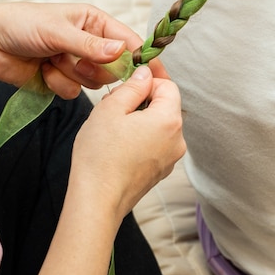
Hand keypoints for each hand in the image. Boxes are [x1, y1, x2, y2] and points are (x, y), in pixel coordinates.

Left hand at [0, 3, 167, 95]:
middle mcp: (90, 43)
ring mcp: (76, 63)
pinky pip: (73, 92)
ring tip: (51, 60)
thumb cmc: (21, 24)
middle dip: (93, 68)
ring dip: (71, 74)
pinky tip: (41, 71)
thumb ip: (90, 45)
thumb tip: (122, 52)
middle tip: (72, 59)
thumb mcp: (57, 30)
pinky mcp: (61, 80)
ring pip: (93, 83)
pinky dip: (57, 84)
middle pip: (113, 68)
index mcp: (94, 22)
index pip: (129, 42)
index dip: (143, 59)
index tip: (156, 78)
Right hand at [37, 65, 184, 274]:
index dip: (150, 77)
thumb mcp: (111, 109)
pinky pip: (154, 143)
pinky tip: (117, 142)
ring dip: (140, 117)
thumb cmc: (100, 155)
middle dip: (143, 97)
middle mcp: (177, 140)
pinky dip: (140, 136)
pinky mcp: (159, 172)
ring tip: (113, 122)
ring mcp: (169, 159)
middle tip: (116, 98)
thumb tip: (145, 73)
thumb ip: (133, 86)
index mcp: (169, 120)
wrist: (96, 201)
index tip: (131, 73)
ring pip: (159, 125)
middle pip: (165, 106)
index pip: (168, 85)